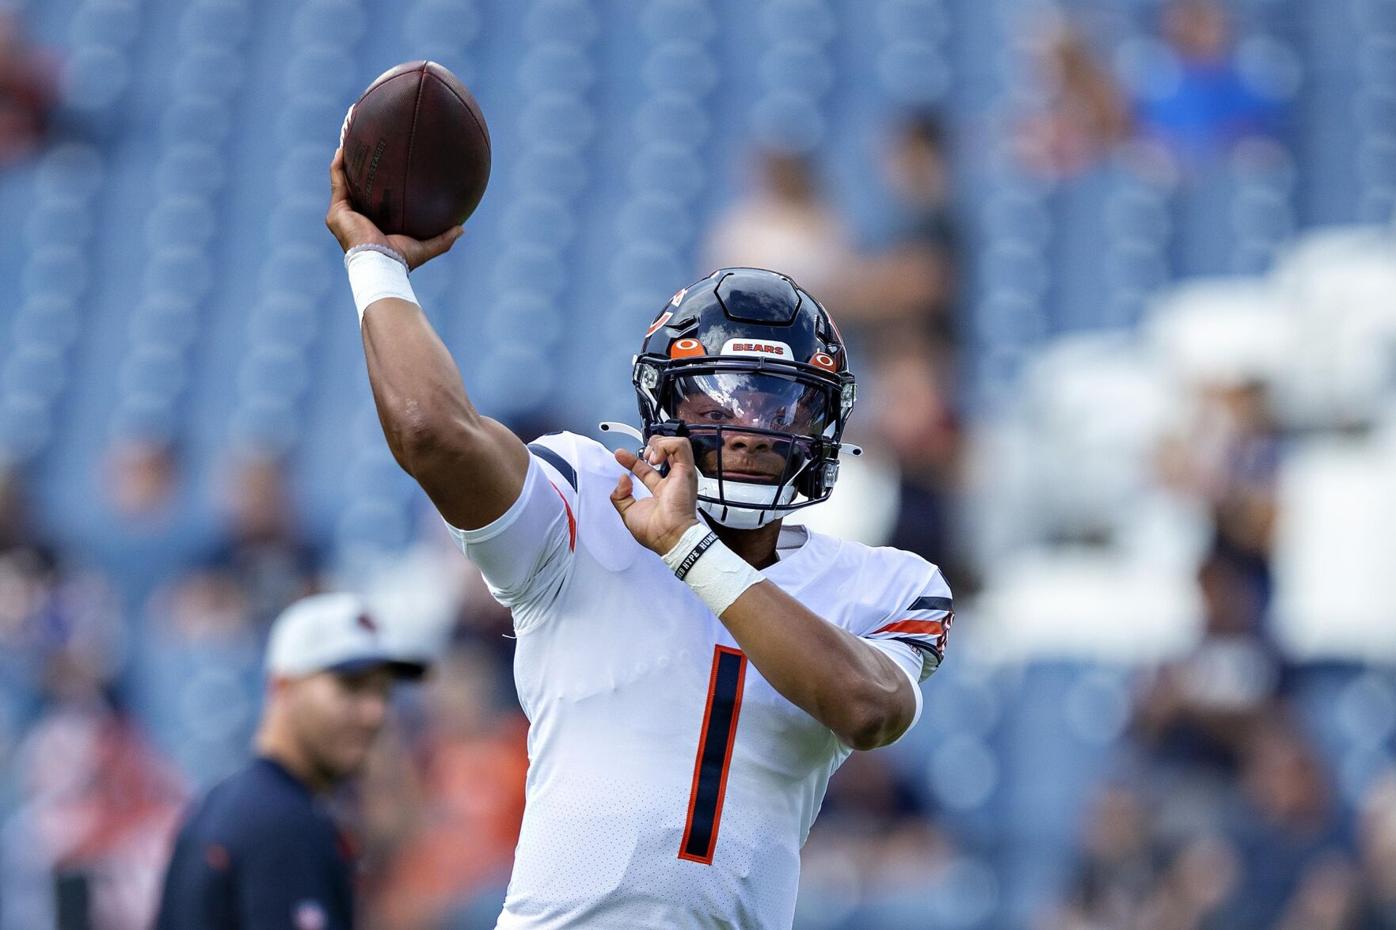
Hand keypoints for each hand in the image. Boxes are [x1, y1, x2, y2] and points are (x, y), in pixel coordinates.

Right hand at [325, 147, 461, 270]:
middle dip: (360, 166)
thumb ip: (442, 238)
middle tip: (369, 146)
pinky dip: (339, 164)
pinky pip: (338, 181)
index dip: (377, 182)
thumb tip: (461, 228)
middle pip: (357, 186)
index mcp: (372, 223)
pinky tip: (344, 147)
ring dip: (346, 159)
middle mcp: (356, 217)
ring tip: (350, 137)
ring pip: (343, 180)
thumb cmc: (401, 260)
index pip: (374, 198)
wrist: (381, 265)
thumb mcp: (425, 246)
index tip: (386, 164)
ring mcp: (344, 214)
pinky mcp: (338, 211)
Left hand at [610, 436, 701, 554]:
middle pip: (664, 453)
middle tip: (643, 456)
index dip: (632, 460)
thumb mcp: (628, 513)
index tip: (619, 455)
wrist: (669, 536)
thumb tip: (623, 479)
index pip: (646, 469)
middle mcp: (673, 481)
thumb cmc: (655, 532)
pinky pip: (681, 446)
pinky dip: (665, 446)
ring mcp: (680, 475)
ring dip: (659, 445)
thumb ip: (620, 497)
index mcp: (661, 491)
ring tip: (651, 457)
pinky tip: (656, 458)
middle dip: (652, 446)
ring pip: (676, 444)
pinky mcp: (685, 470)